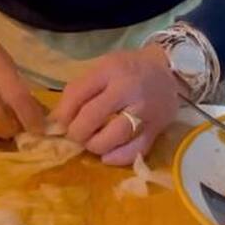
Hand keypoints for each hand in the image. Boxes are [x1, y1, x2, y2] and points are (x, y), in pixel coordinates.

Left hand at [52, 44, 179, 164]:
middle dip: (76, 132)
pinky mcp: (156, 128)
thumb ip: (80, 89)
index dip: (63, 113)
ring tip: (91, 143)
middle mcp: (128, 89)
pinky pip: (135, 150)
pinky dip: (117, 158)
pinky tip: (107, 156)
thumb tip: (56, 119)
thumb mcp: (102, 67)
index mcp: (110, 70)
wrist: (167, 71)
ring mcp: (144, 110)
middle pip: (92, 117)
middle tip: (75, 135)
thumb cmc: (128, 69)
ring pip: (113, 137)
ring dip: (95, 145)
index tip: (59, 123)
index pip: (78, 94)